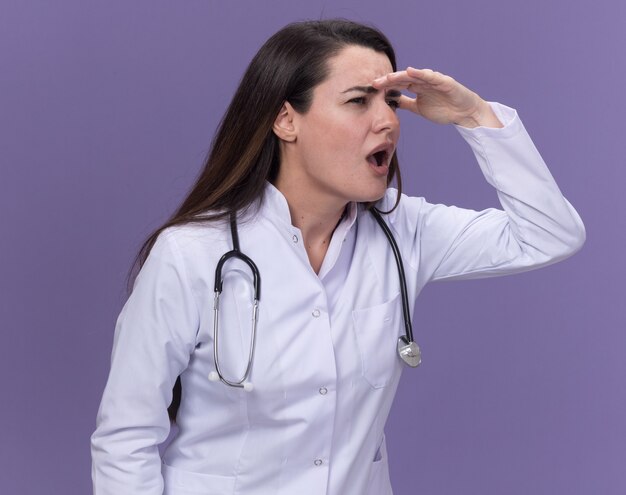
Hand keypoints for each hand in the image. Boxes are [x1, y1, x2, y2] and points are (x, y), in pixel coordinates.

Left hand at [372, 67, 502, 127]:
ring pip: (414, 76)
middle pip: (403, 79)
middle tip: (375, 83)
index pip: (398, 85)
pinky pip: (431, 76)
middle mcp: (423, 81)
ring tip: (388, 77)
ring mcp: (433, 80)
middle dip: (388, 80)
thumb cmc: (444, 109)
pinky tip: (411, 71)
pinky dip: (421, 73)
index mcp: (417, 87)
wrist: (464, 113)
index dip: (385, 86)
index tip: (372, 88)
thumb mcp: (419, 108)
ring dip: (401, 76)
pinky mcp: (444, 82)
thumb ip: (406, 103)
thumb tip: (390, 102)